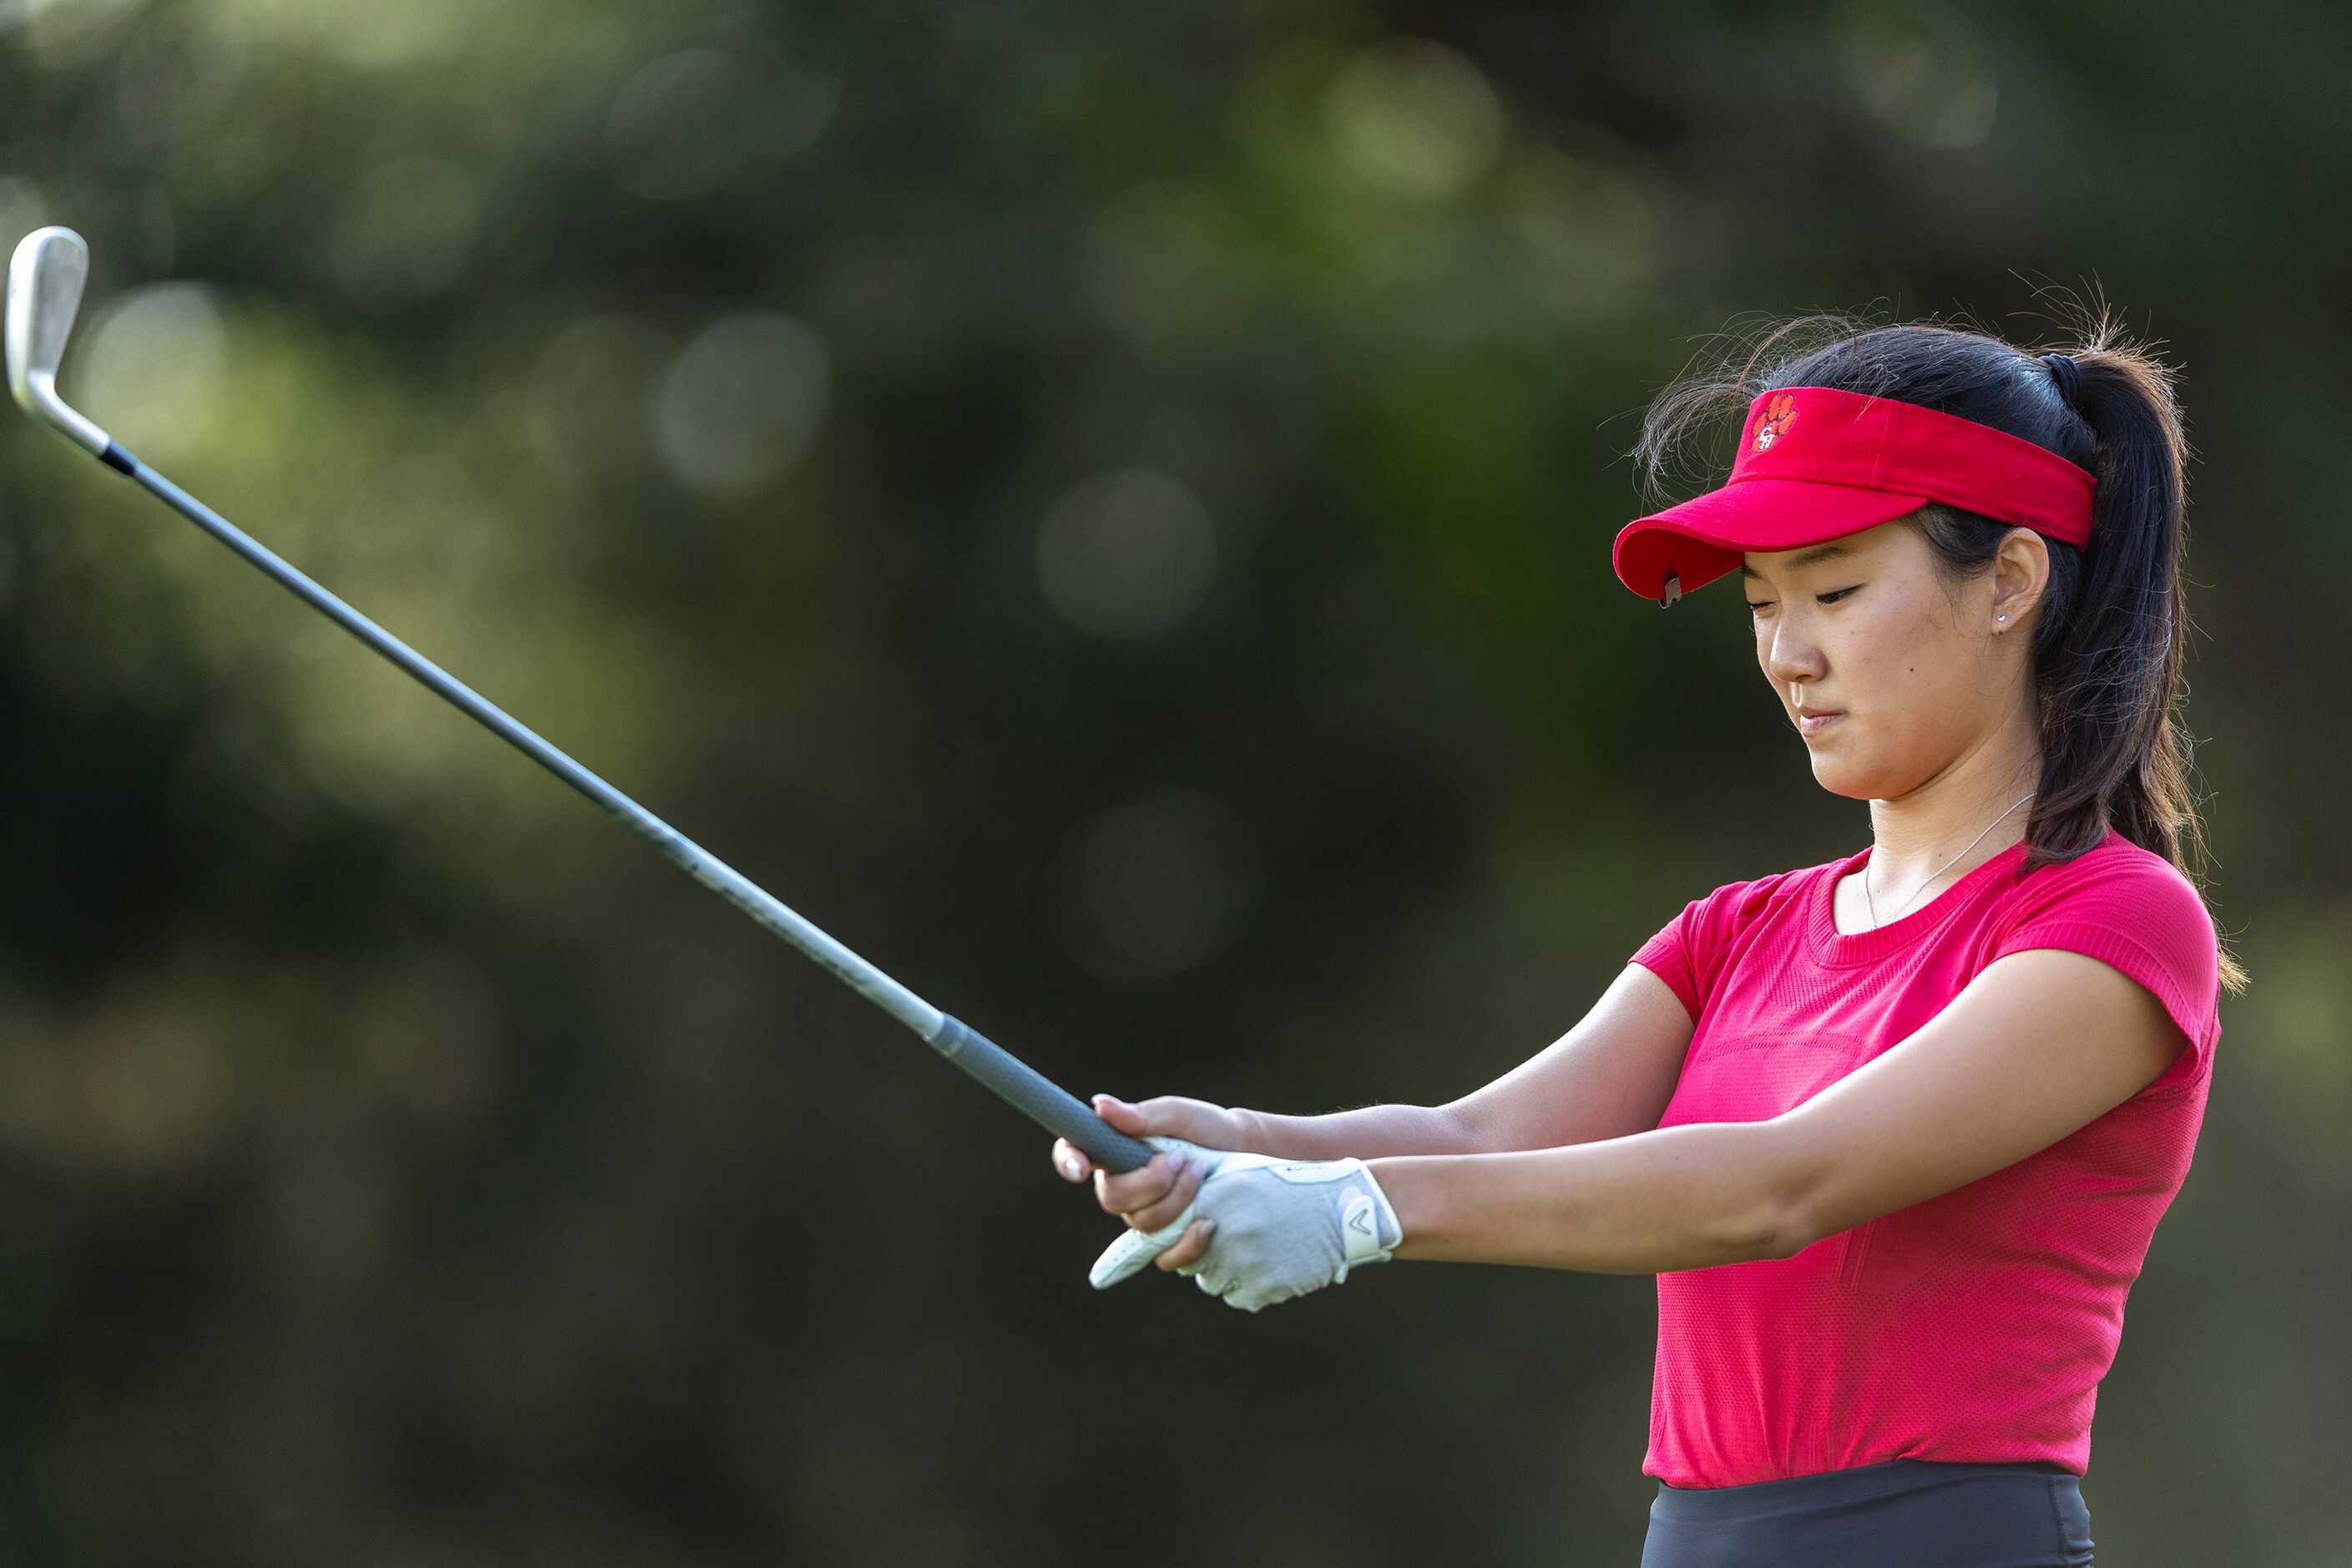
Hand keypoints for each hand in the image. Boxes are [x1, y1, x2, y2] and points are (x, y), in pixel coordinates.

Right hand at [1052, 1093, 1251, 1274]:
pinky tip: (1208, 1223)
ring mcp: (1146, 1218)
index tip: (1080, 1170)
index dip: (1067, 1162)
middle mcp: (1124, 1188)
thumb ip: (1140, 1116)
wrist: (1244, 1153)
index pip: (1074, 1155)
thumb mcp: (1177, 1114)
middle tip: (1180, 1161)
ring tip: (1199, 1174)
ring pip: (1142, 1225)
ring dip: (1177, 1200)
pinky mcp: (1170, 1243)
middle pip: (1111, 1199)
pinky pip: (1166, 1258)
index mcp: (1115, 1152)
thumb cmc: (1205, 1128)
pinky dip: (1189, 1242)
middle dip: (1150, 1182)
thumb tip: (1100, 1105)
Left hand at [1092, 1152, 1403, 1311]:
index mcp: (1209, 1197)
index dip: (1143, 1247)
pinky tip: (1276, 1260)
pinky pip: (1239, 1294)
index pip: (1157, 1230)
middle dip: (1198, 1249)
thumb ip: (1197, 1192)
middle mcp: (1218, 1232)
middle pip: (1183, 1259)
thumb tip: (1165, 1216)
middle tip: (1222, 1234)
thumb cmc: (1289, 1185)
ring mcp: (1240, 1263)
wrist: (1345, 1207)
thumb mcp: (1239, 1176)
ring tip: (1261, 1241)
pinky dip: (1252, 1283)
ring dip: (1227, 1266)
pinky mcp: (1261, 1289)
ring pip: (1211, 1278)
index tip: (1107, 1273)